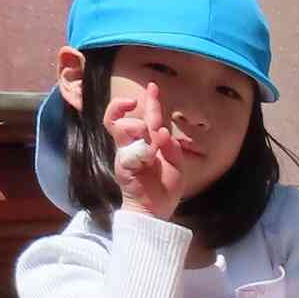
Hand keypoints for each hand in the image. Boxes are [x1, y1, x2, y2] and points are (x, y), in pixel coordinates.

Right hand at [106, 81, 187, 218]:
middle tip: (143, 106)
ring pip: (121, 127)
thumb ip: (173, 148)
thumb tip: (164, 132)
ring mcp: (126, 154)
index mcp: (149, 142)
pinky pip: (127, 150)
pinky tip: (150, 158)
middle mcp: (134, 145)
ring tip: (151, 142)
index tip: (153, 86)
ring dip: (136, 127)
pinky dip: (141, 151)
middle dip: (137, 107)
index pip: (146, 116)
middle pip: (127, 116)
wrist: (155, 211)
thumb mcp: (177, 166)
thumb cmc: (164, 188)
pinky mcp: (123, 166)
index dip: (150, 101)